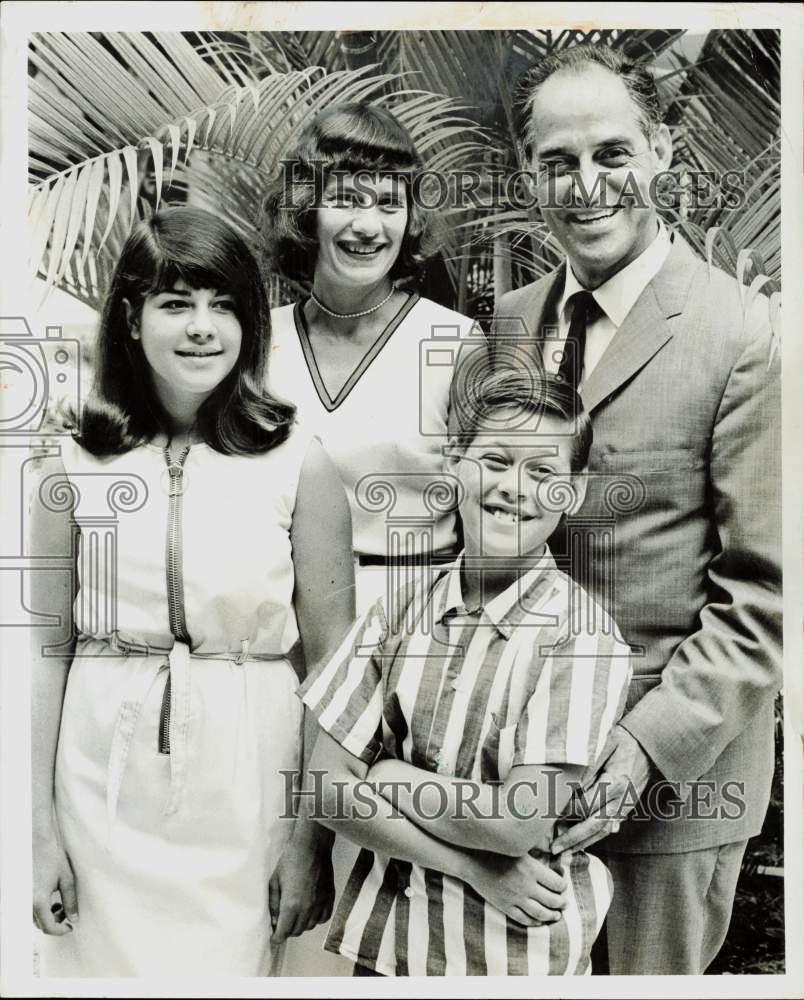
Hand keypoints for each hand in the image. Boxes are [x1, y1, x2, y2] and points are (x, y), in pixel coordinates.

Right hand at [32, 826, 77, 935]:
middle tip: (67, 913)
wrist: (38, 840)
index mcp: (38, 900)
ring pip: (33, 917)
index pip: (48, 927)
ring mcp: (21, 897)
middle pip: (39, 924)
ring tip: (59, 904)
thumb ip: (70, 901)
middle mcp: (26, 902)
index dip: (61, 930)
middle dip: (55, 922)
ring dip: (47, 916)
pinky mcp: (20, 892)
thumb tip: (73, 918)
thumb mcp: (67, 879)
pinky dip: (39, 909)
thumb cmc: (53, 857)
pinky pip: (29, 907)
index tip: (70, 926)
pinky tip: (49, 899)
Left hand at [268, 834, 334, 944]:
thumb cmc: (291, 860)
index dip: (277, 937)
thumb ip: (273, 904)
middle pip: (297, 931)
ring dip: (302, 925)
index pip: (284, 932)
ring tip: (296, 915)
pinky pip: (324, 918)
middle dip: (288, 930)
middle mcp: (307, 908)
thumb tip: (274, 920)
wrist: (312, 846)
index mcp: (291, 905)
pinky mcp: (329, 897)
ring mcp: (320, 903)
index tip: (275, 936)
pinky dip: (316, 918)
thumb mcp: (275, 881)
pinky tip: (310, 911)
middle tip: (283, 922)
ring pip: (310, 926)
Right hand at [467, 850, 568, 926]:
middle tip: (564, 903)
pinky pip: (524, 919)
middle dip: (561, 903)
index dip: (563, 886)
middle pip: (552, 900)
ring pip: (541, 913)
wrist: (472, 860)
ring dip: (552, 916)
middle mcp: (526, 885)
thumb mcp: (519, 848)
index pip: (557, 884)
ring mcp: (515, 898)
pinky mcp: (505, 906)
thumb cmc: (496, 850)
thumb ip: (537, 857)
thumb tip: (554, 864)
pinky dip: (535, 922)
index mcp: (531, 869)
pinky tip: (540, 921)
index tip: (562, 885)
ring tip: (557, 915)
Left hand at [551, 725, 652, 854]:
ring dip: (584, 843)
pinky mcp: (628, 807)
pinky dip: (596, 838)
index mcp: (615, 782)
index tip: (550, 812)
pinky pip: (611, 827)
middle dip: (573, 838)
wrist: (650, 742)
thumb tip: (571, 784)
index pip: (587, 804)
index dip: (567, 810)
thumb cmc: (623, 739)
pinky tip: (583, 845)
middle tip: (553, 848)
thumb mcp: (605, 743)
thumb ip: (589, 764)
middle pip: (595, 824)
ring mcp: (627, 805)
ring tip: (565, 854)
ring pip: (604, 830)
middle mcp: (622, 798)